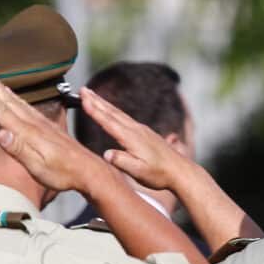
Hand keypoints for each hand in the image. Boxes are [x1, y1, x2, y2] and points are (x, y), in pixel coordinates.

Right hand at [0, 61, 103, 191]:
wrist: (89, 171)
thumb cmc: (64, 173)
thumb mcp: (39, 167)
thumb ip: (19, 150)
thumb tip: (1, 133)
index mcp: (29, 132)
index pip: (3, 109)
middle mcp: (35, 124)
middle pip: (8, 100)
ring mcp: (42, 124)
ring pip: (17, 101)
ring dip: (3, 88)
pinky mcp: (48, 127)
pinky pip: (27, 107)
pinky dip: (15, 98)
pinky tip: (13, 97)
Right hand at [75, 87, 194, 191]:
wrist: (181, 171)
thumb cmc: (159, 174)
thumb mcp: (139, 172)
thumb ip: (122, 162)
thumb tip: (106, 154)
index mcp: (131, 138)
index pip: (108, 121)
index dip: (94, 110)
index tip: (83, 98)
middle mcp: (136, 130)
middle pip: (112, 112)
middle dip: (96, 100)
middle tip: (82, 89)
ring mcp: (142, 130)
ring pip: (119, 113)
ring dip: (104, 104)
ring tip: (92, 95)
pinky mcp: (146, 133)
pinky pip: (126, 118)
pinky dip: (114, 111)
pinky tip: (112, 111)